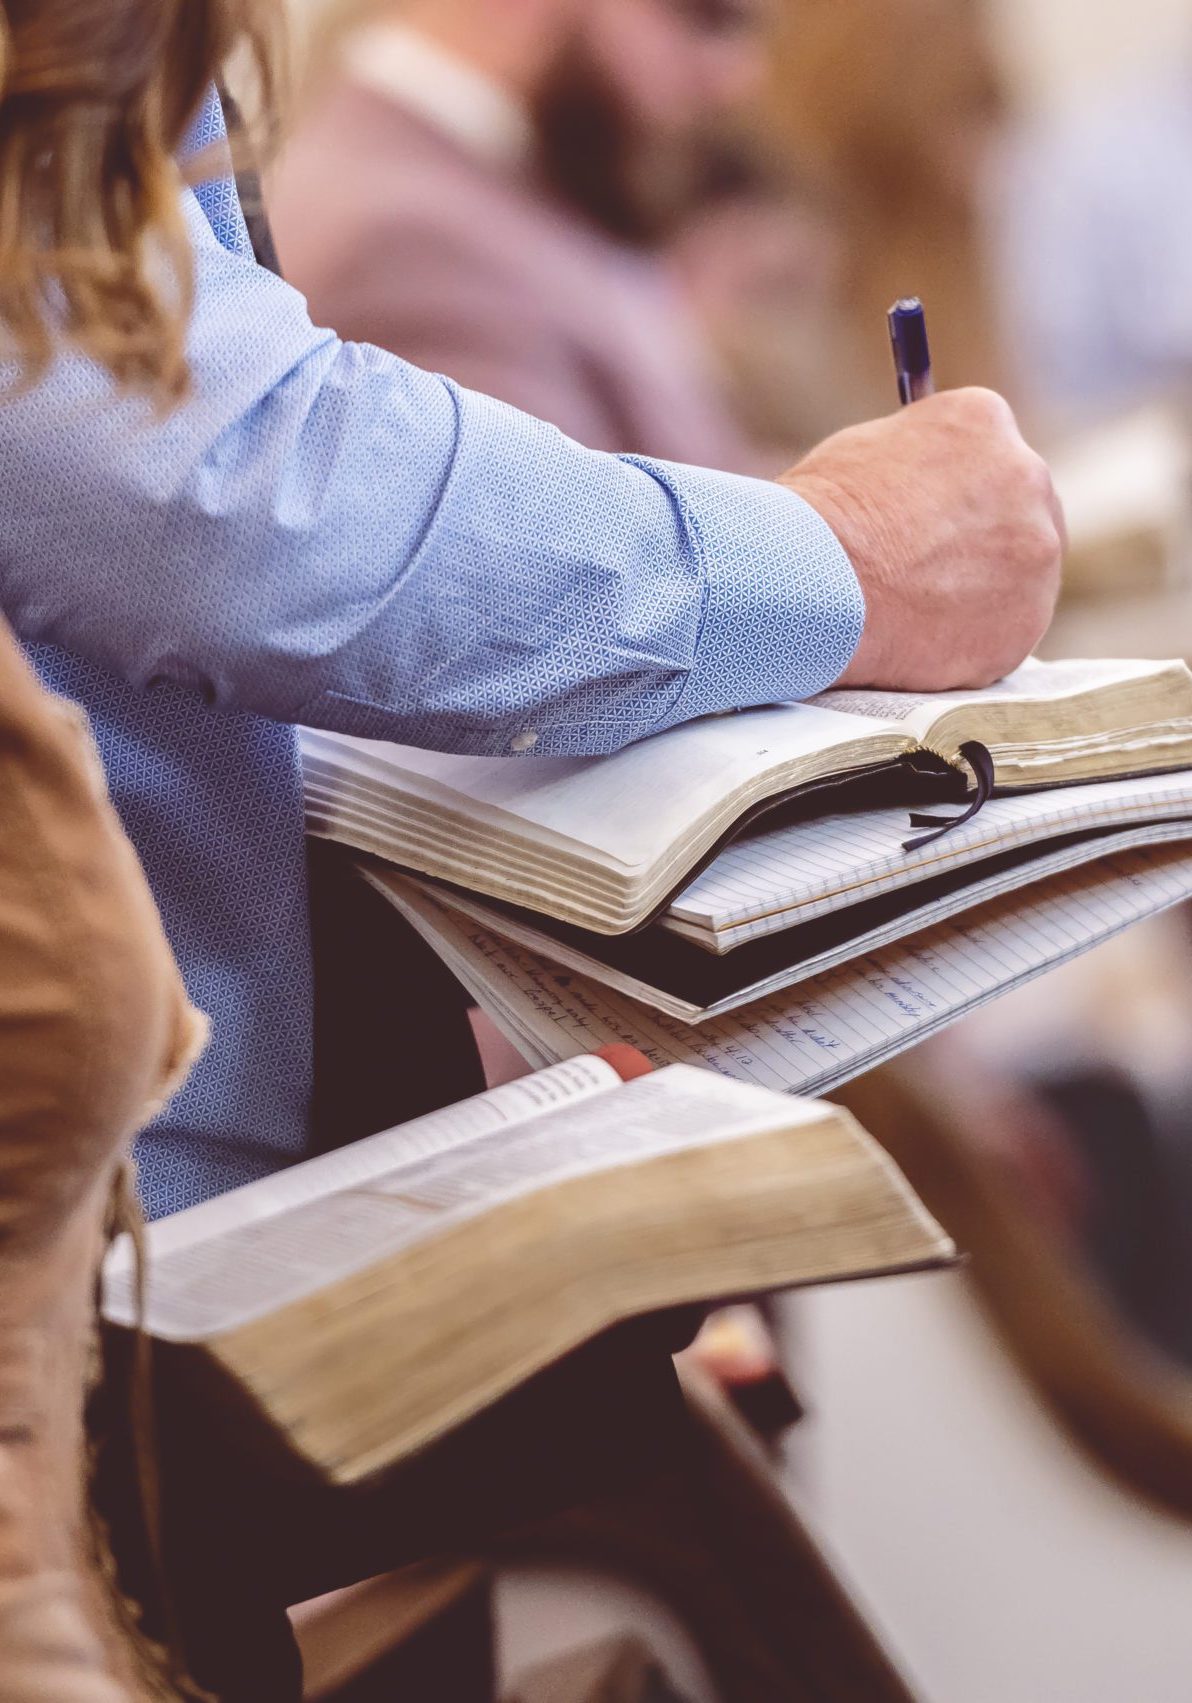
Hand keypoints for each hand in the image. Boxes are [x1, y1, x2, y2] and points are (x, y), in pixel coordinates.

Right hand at [781, 388, 1064, 691]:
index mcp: (984, 422)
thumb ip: (916, 461)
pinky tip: (922, 641)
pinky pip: (1005, 633)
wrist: (812, 588)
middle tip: (931, 568)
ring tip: (916, 609)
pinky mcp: (1024, 624)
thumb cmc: (819, 519)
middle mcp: (1028, 478)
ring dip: (981, 592)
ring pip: (1020, 577)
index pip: (989, 452)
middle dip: (983, 539)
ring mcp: (1036, 556)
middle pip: (1020, 510)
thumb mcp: (864, 453)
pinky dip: (971, 641)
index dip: (956, 490)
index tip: (933, 517)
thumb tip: (925, 480)